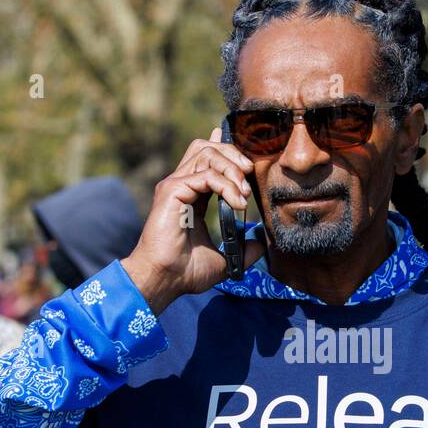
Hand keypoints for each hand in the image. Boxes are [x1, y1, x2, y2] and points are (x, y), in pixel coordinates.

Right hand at [121, 126, 265, 314]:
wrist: (165, 280)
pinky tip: (238, 203)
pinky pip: (206, 175)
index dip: (228, 153)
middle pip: (207, 148)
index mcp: (190, 194)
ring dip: (232, 169)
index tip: (248, 163)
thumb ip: (244, 249)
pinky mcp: (172, 191)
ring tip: (245, 193)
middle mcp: (181, 185)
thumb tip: (262, 243)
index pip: (207, 159)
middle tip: (250, 174)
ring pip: (207, 154)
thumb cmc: (185, 272)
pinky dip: (226, 185)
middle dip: (233, 155)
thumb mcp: (223, 259)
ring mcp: (175, 185)